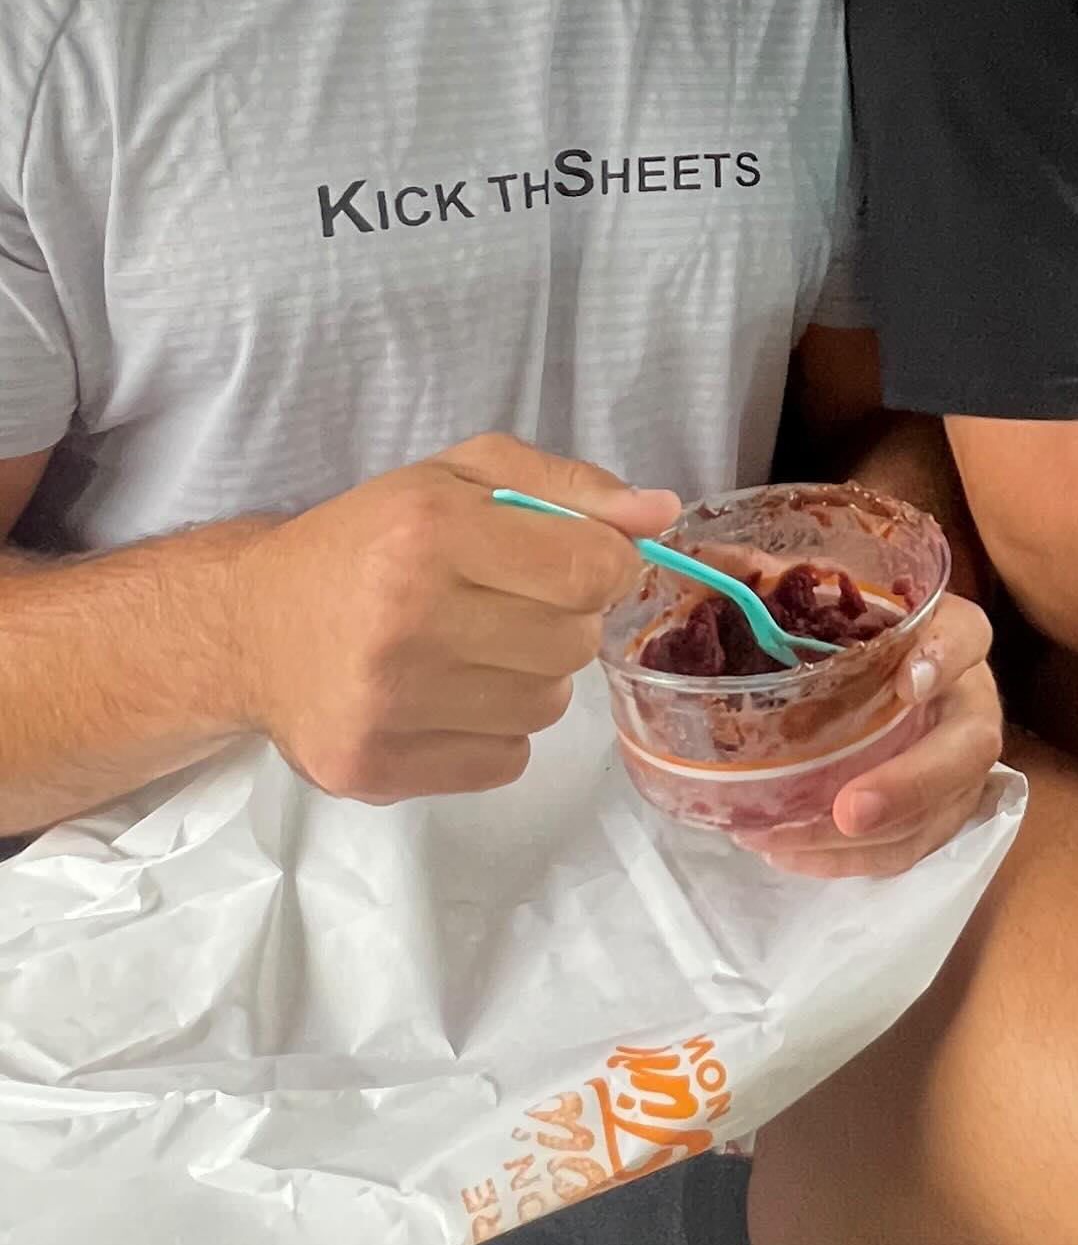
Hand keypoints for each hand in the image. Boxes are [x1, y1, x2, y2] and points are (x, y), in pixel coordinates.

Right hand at [232, 433, 679, 802]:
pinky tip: (442, 697)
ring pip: (546, 708)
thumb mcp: (457, 476)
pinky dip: (492, 732)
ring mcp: (387, 705)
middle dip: (560, 620)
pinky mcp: (376, 768)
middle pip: (577, 643)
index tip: (574, 563)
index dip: (604, 565)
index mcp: (429, 531)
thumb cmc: (367, 541)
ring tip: (466, 649)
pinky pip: (506, 761)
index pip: (591, 568)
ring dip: (526, 678)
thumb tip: (659, 513)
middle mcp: (405, 620)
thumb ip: (566, 486)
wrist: (250, 626)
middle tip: (501, 604)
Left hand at [760, 591, 1004, 879]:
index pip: (966, 635)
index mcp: (943, 634)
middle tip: (848, 809)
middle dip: (911, 785)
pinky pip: (908, 850)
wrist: (865, 675)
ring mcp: (958, 764)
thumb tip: (706, 566)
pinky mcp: (936, 813)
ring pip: (940, 814)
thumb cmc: (836, 632)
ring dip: (866, 841)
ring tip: (784, 841)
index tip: (906, 682)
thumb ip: (769, 582)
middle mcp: (965, 700)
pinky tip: (789, 854)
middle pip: (970, 747)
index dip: (946, 657)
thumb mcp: (812, 599)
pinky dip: (850, 862)